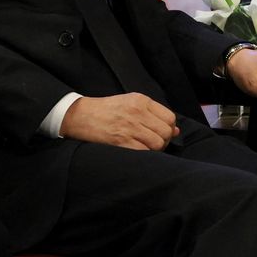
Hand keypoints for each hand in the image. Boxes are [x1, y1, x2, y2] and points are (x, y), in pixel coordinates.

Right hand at [60, 93, 179, 149]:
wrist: (80, 115)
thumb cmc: (106, 110)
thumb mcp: (130, 103)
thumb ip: (153, 114)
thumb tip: (176, 130)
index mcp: (141, 101)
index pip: (169, 118)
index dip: (170, 128)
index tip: (162, 132)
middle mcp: (137, 112)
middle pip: (166, 132)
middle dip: (165, 140)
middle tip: (155, 142)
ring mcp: (129, 127)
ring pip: (158, 144)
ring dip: (156, 149)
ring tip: (146, 147)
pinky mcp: (121, 141)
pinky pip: (144, 152)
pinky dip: (145, 154)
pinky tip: (138, 151)